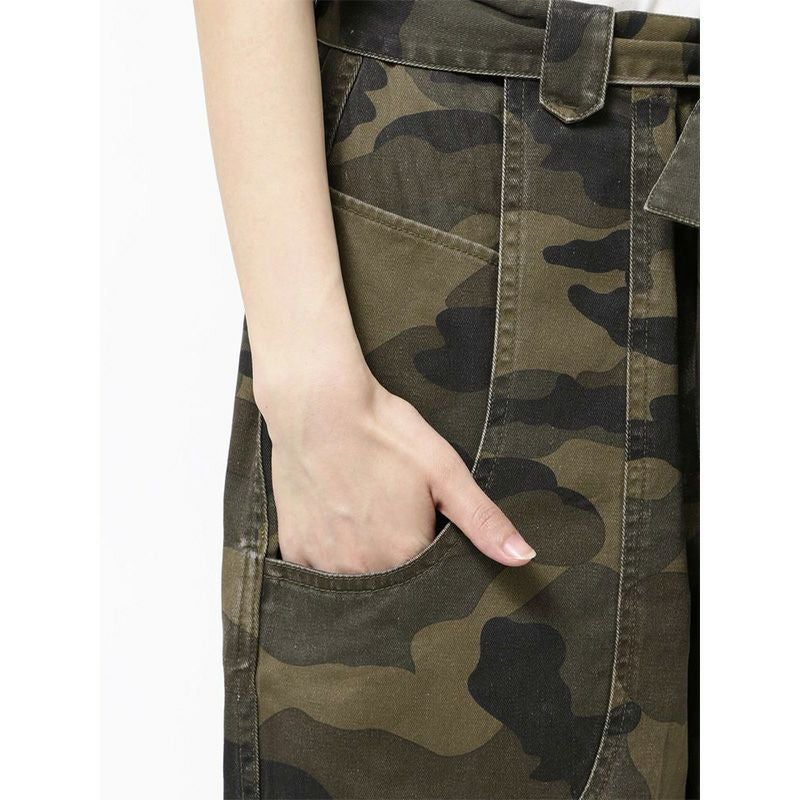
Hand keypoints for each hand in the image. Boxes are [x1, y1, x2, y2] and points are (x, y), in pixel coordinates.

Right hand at [255, 357, 535, 574]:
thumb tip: (524, 557)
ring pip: (352, 580)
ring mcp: (323, 561)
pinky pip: (314, 569)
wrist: (318, 403)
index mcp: (404, 554)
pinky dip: (327, 554)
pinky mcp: (293, 546)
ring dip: (362, 561)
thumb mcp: (444, 471)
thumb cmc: (384, 431)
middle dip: (396, 561)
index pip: (429, 582)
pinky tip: (335, 519)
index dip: (431, 555)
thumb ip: (483, 520)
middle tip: (389, 513)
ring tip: (362, 514)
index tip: (423, 527)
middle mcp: (362, 569)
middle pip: (390, 584)